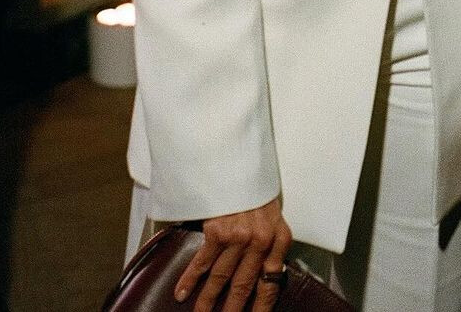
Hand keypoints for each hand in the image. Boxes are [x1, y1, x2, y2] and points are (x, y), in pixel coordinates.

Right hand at [174, 197, 292, 311]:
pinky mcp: (218, 231)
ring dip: (208, 301)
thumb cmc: (257, 191)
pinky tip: (182, 293)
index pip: (271, 284)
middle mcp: (261, 241)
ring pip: (221, 279)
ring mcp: (238, 237)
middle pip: (244, 287)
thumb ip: (272, 246)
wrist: (240, 164)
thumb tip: (269, 276)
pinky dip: (190, 279)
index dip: (261, 308)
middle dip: (233, 311)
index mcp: (278, 239)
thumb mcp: (274, 217)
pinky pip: (202, 262)